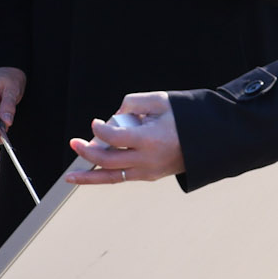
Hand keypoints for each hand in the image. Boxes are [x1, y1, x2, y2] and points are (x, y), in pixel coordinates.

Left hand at [66, 91, 183, 184]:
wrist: (207, 140)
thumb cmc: (184, 117)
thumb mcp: (160, 100)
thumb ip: (133, 104)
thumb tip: (113, 117)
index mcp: (150, 139)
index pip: (114, 138)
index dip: (99, 130)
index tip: (96, 122)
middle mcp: (147, 159)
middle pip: (107, 160)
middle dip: (86, 151)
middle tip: (73, 142)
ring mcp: (148, 171)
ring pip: (112, 177)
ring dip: (89, 176)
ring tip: (70, 176)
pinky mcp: (149, 176)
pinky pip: (121, 178)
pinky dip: (104, 176)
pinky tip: (89, 174)